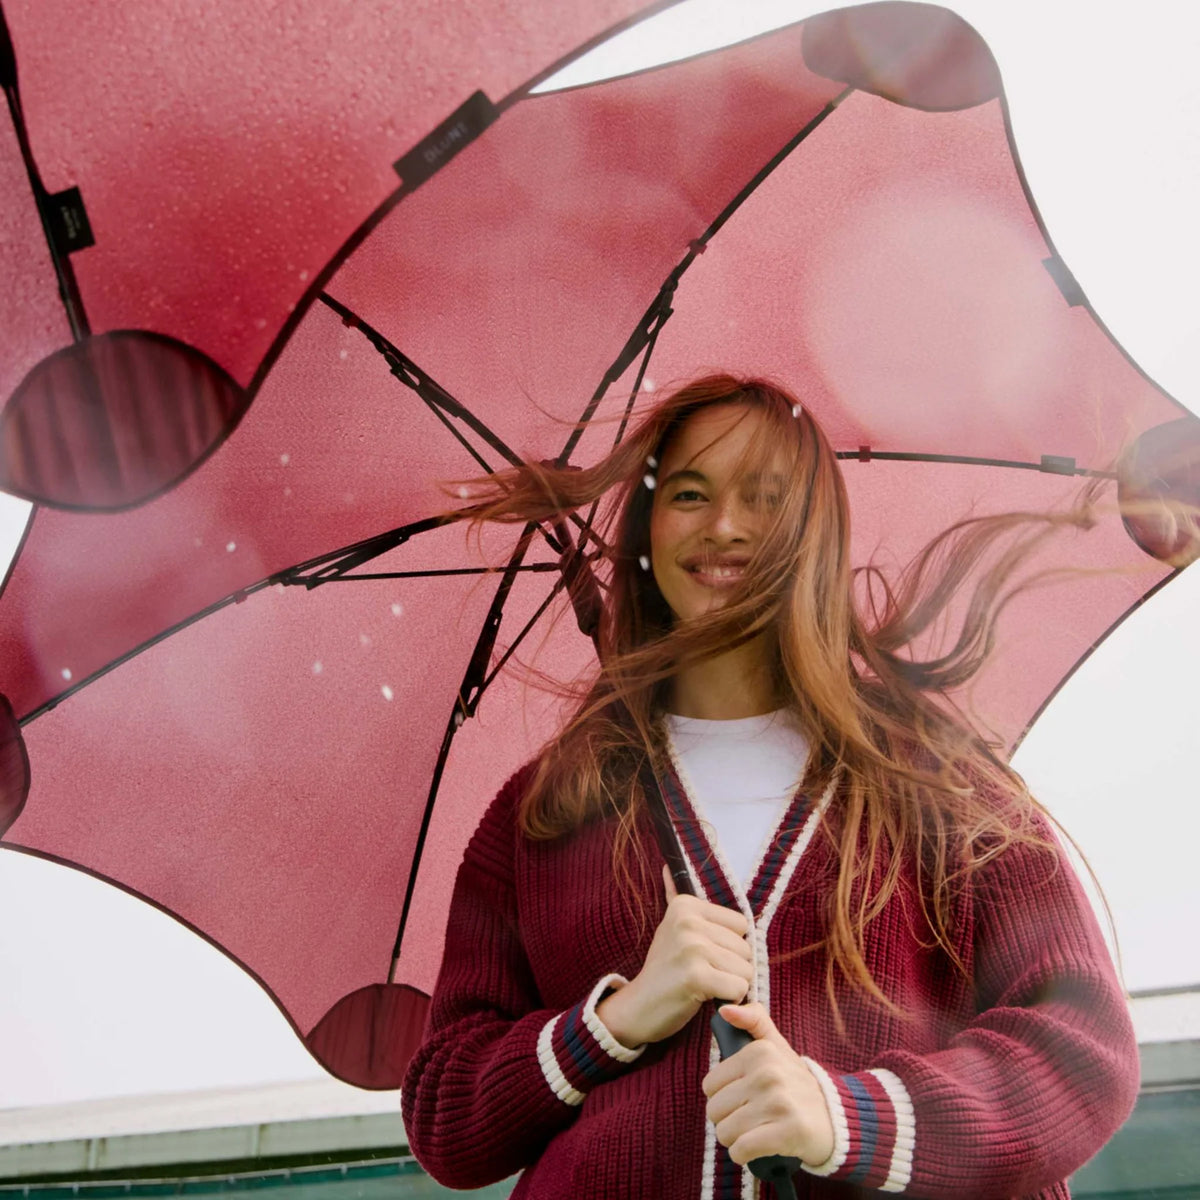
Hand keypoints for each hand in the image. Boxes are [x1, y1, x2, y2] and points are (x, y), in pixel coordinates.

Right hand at [595, 866, 753, 1046]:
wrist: (638, 1007)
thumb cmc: (663, 969)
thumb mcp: (670, 927)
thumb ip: (675, 897)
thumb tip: (667, 866)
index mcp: (686, 905)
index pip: (741, 924)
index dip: (729, 945)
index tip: (704, 955)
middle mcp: (688, 921)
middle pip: (746, 948)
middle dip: (731, 967)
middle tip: (702, 973)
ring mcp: (692, 948)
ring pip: (745, 970)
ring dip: (730, 985)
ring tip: (703, 985)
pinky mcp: (697, 976)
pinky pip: (739, 988)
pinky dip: (728, 999)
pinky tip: (705, 997)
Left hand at [702, 1002, 834, 1167]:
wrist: (836, 1118)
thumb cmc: (796, 1084)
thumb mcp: (777, 1046)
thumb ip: (753, 1021)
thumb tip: (726, 1009)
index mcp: (759, 1052)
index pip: (710, 1085)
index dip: (721, 1098)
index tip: (740, 1100)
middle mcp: (768, 1073)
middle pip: (715, 1110)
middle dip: (726, 1121)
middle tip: (748, 1120)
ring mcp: (779, 1102)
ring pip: (726, 1132)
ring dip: (735, 1140)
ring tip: (753, 1133)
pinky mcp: (788, 1131)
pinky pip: (742, 1150)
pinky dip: (743, 1155)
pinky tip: (756, 1150)